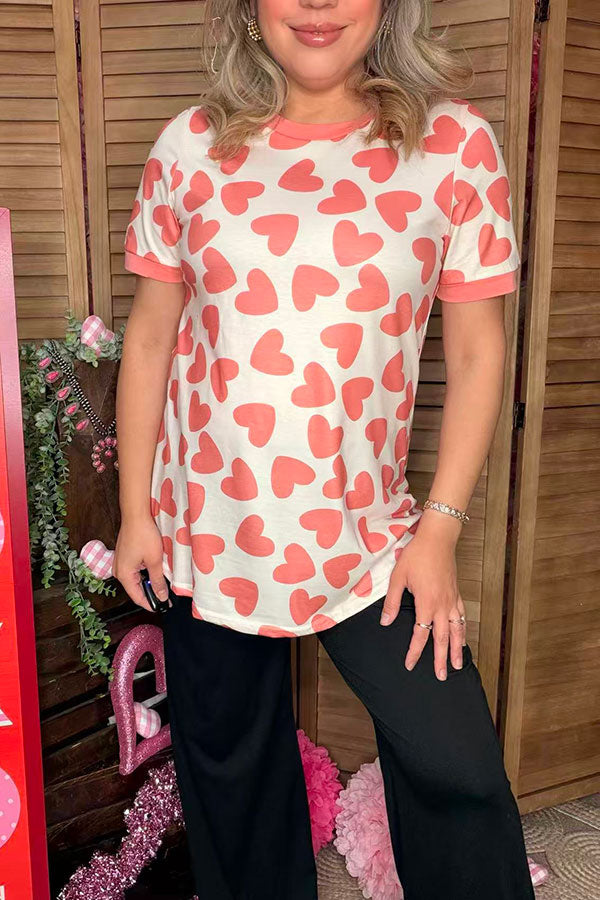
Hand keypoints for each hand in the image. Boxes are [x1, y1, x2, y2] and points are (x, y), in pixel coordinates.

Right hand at [113, 514, 171, 611]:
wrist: (135, 515)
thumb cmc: (143, 535)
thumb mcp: (154, 561)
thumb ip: (157, 581)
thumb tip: (161, 596)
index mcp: (123, 575)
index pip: (138, 597)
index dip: (151, 604)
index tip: (163, 607)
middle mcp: (118, 571)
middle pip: (136, 589)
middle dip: (151, 593)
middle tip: (166, 597)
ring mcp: (120, 563)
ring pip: (136, 579)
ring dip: (148, 582)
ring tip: (163, 584)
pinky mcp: (124, 556)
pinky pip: (135, 570)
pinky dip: (145, 573)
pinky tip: (155, 571)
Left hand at [380, 530, 466, 679]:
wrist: (437, 539)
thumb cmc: (416, 555)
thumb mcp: (398, 577)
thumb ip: (393, 602)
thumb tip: (386, 622)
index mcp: (427, 603)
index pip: (421, 634)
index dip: (415, 652)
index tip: (410, 665)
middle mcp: (442, 606)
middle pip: (442, 638)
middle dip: (442, 659)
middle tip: (442, 677)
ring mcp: (452, 600)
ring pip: (457, 630)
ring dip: (458, 649)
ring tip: (459, 665)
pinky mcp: (456, 593)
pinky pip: (462, 616)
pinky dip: (463, 630)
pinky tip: (463, 636)